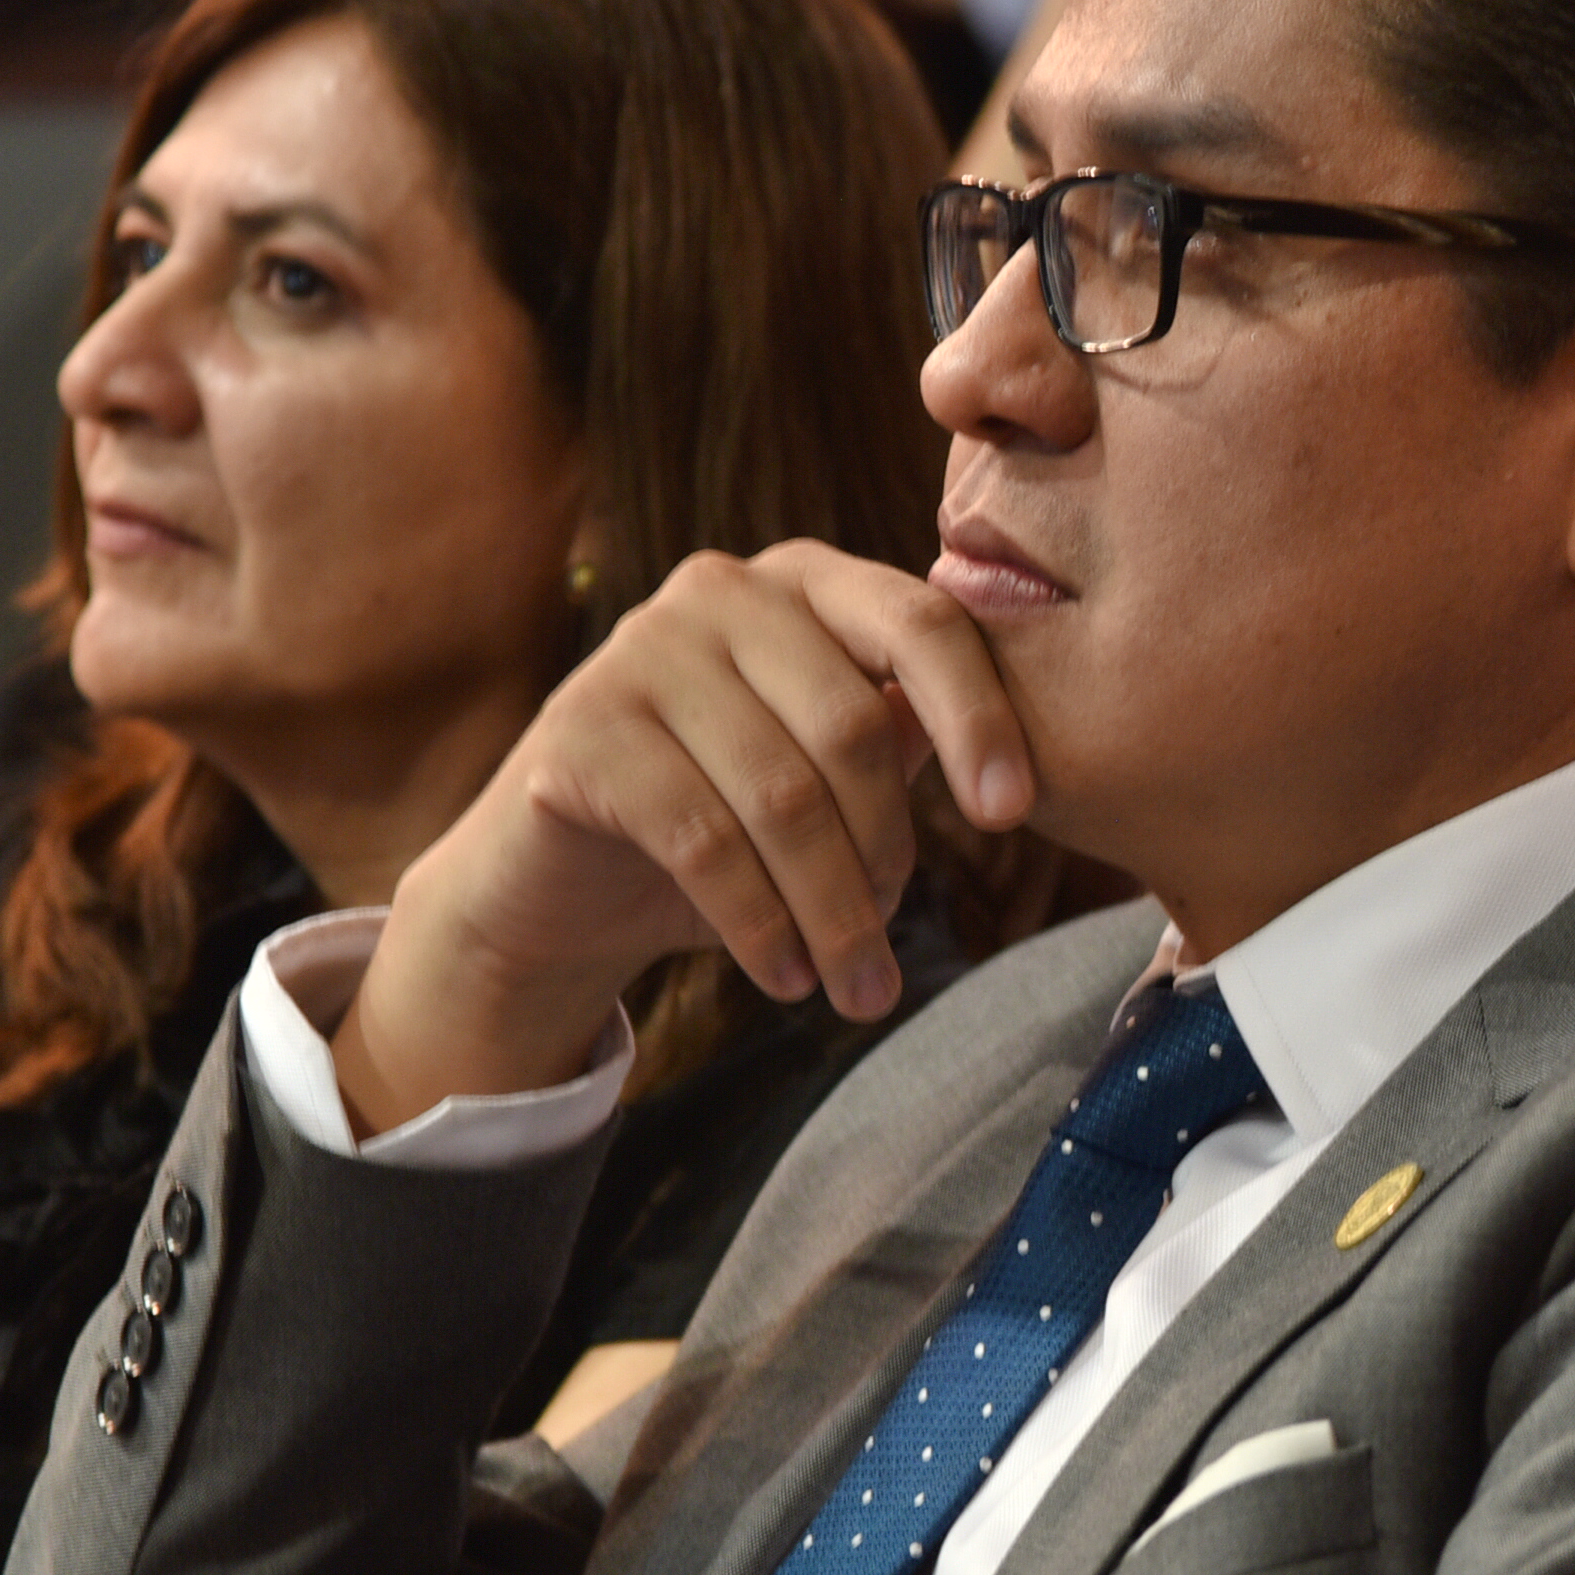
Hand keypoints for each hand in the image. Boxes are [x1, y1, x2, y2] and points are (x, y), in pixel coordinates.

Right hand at [333, 543, 1032, 1133]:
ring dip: (832, 915)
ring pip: (781, 796)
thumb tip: (1009, 770)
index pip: (923, 622)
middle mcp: (722, 589)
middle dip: (887, 859)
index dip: (979, 719)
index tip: (1012, 816)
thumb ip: (905, 742)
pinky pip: (702, 838)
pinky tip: (783, 979)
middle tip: (889, 959)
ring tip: (856, 994)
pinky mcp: (580, 729)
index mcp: (806, 580)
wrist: (561, 882)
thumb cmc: (722, 823)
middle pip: (851, 728)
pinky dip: (758, 924)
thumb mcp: (829, 777)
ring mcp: (640, 648)